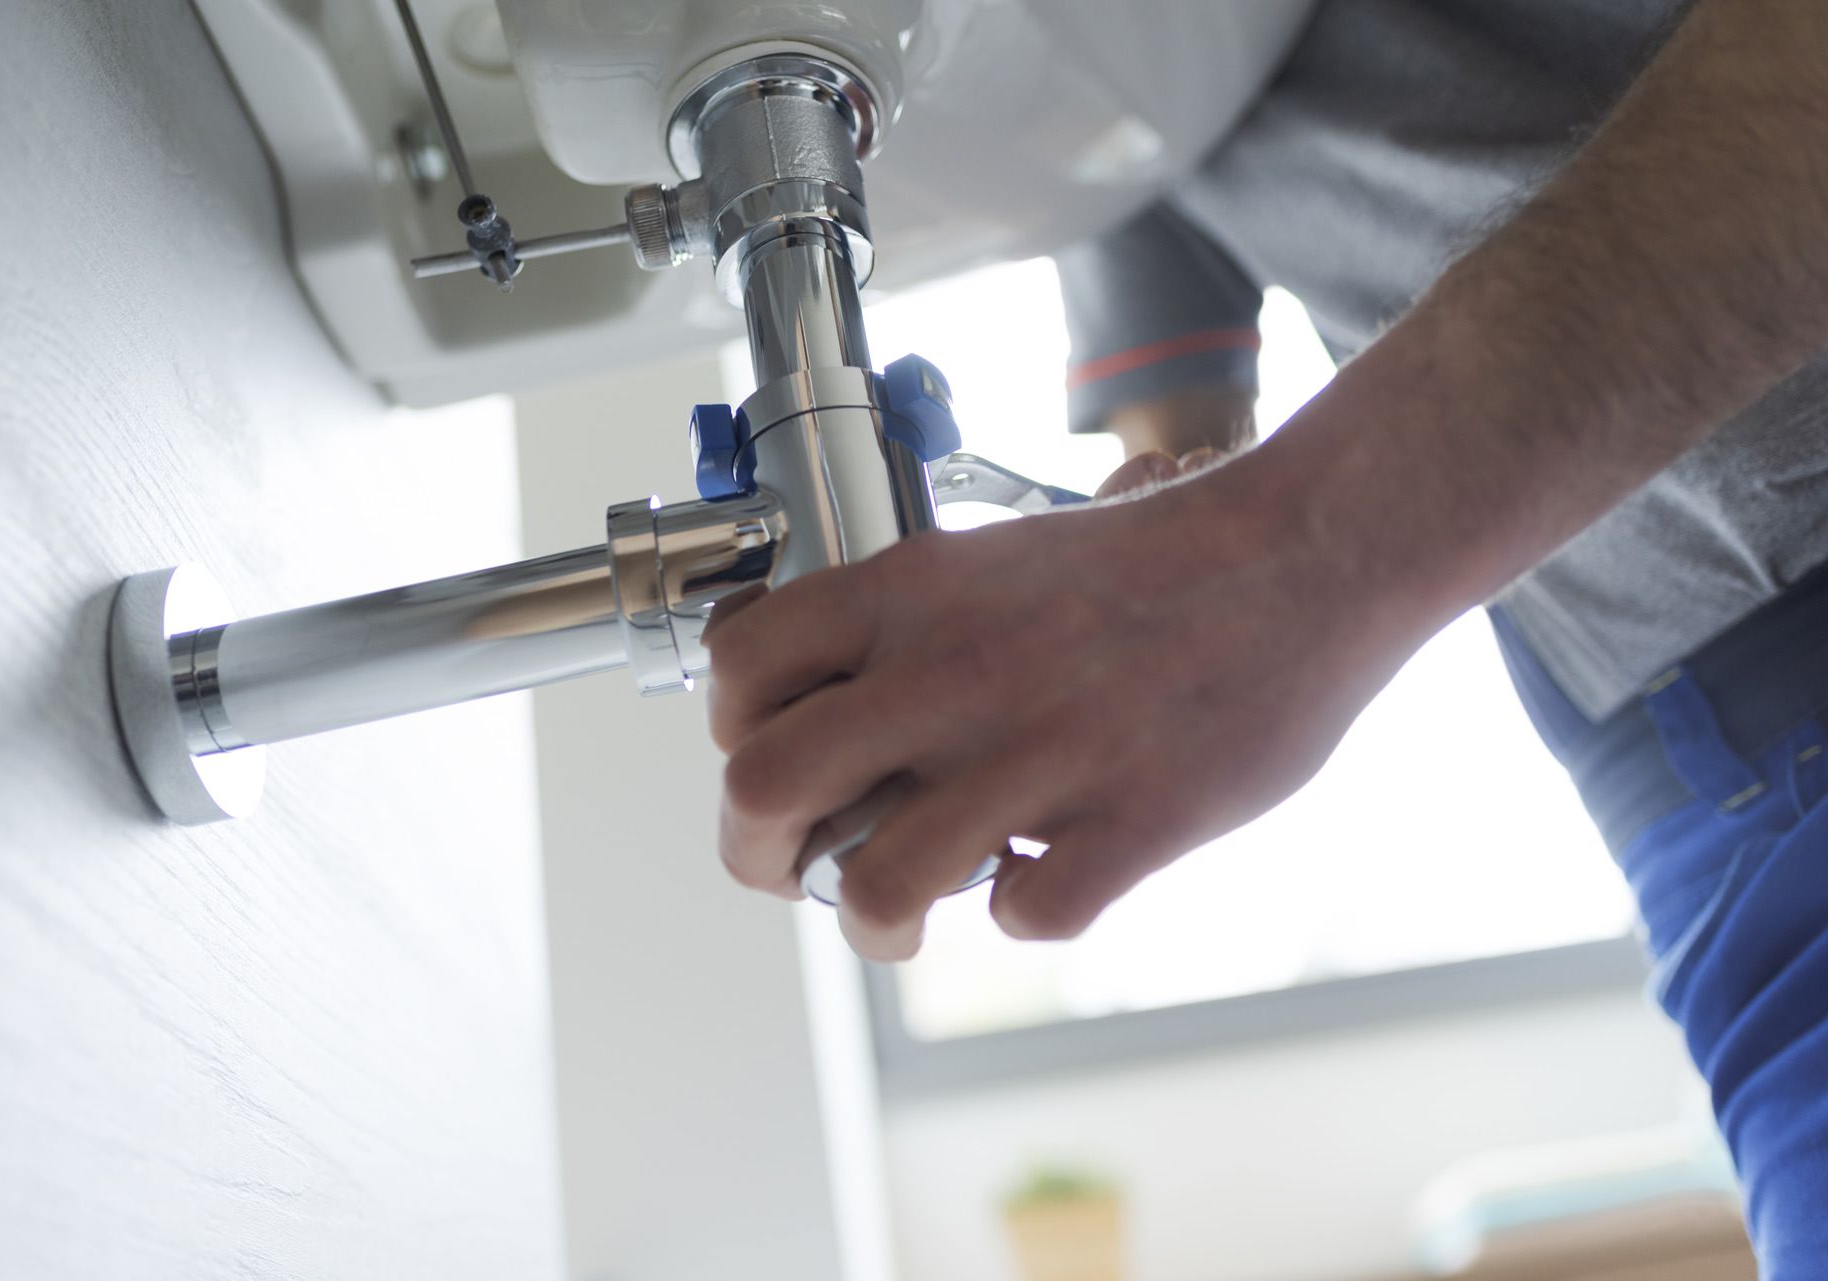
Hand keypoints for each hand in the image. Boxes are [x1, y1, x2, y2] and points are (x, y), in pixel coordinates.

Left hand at [702, 441, 1436, 961]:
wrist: (1308, 550)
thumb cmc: (1157, 559)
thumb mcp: (997, 559)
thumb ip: (910, 635)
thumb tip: (836, 720)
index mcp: (914, 592)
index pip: (739, 667)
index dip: (731, 730)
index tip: (763, 757)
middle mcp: (954, 671)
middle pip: (764, 788)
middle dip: (754, 852)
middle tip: (789, 869)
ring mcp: (1040, 752)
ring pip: (877, 885)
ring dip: (875, 921)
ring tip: (901, 917)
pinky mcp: (1131, 821)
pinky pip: (1027, 917)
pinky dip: (1024, 914)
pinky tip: (1046, 878)